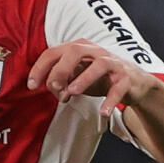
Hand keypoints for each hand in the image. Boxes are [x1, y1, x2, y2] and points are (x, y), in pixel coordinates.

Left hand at [25, 44, 160, 110]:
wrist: (132, 83)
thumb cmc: (99, 78)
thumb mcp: (75, 77)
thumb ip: (61, 81)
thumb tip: (52, 88)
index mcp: (78, 49)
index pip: (54, 52)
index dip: (40, 68)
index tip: (31, 85)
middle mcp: (95, 52)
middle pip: (74, 52)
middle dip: (60, 69)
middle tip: (54, 88)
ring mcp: (112, 63)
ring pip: (99, 64)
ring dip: (83, 79)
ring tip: (72, 94)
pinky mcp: (126, 78)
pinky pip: (118, 88)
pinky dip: (111, 100)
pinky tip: (103, 112)